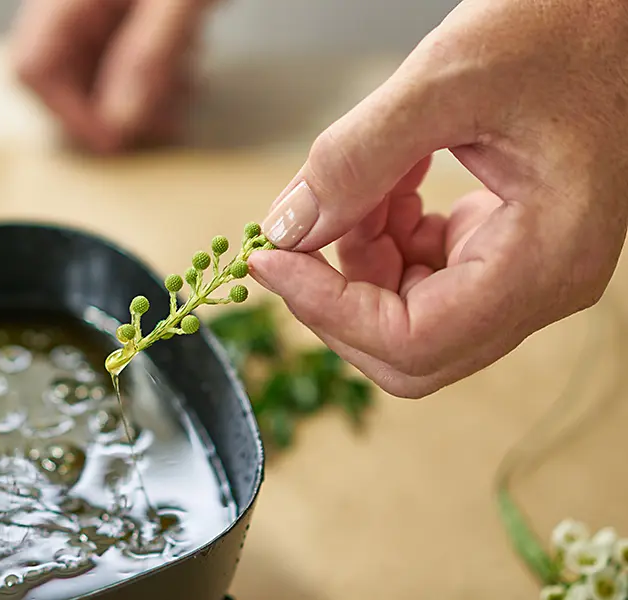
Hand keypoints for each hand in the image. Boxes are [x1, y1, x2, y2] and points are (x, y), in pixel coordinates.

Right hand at [9, 0, 211, 152]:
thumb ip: (150, 57)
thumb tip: (121, 125)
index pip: (34, 66)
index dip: (71, 113)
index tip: (118, 141)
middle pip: (63, 74)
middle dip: (112, 107)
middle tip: (163, 122)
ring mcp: (97, 1)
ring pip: (96, 68)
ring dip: (138, 94)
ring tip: (185, 90)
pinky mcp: (126, 5)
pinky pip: (122, 51)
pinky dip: (153, 72)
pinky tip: (187, 67)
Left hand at [248, 0, 627, 397]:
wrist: (613, 16)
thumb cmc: (562, 30)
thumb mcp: (446, 81)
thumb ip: (357, 160)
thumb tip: (288, 227)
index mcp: (544, 262)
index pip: (412, 341)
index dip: (327, 310)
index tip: (272, 261)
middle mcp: (542, 286)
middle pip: (408, 349)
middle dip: (340, 293)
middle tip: (302, 228)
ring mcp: (526, 273)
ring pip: (409, 313)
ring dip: (362, 256)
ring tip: (361, 180)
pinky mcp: (505, 250)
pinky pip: (425, 275)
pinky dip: (386, 237)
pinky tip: (388, 183)